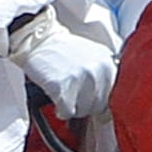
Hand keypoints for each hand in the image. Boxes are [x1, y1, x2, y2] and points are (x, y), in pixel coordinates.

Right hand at [3, 4, 115, 125]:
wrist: (38, 40)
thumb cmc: (63, 50)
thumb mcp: (93, 56)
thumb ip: (104, 76)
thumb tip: (107, 106)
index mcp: (109, 63)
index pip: (113, 97)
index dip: (98, 100)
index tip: (88, 97)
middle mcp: (99, 70)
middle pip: (98, 107)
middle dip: (85, 105)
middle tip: (72, 92)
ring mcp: (82, 78)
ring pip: (83, 111)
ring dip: (72, 107)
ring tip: (64, 92)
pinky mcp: (63, 87)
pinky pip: (66, 112)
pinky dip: (60, 109)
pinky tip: (55, 95)